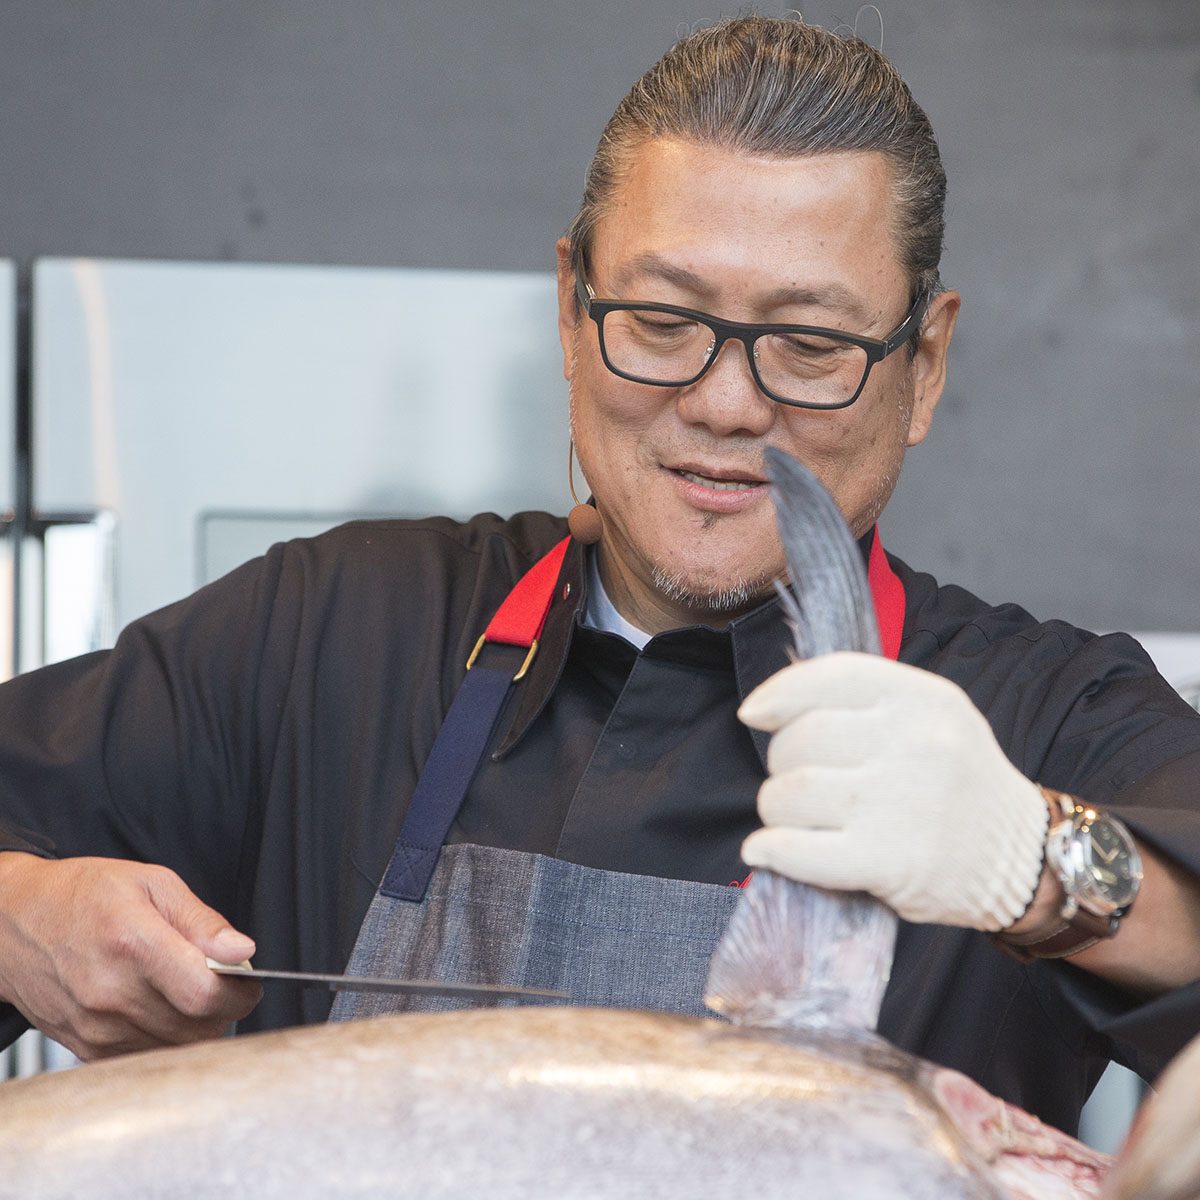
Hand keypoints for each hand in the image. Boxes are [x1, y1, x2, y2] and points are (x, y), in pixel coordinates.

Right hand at [0, 852, 262, 1059]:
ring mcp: (95, 1026)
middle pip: (195, 1027)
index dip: (240, 993)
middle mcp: (110, 992)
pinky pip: (145, 1056)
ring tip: (191, 992)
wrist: (13, 921)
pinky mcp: (85, 1046)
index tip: (249, 982)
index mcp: (133, 943)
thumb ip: (202, 921)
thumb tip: (242, 949)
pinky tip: (161, 1008)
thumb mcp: (152, 883)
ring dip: (197, 1026)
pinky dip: (165, 1038)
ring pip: (174, 1047)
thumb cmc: (83, 894)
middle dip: (225, 1009)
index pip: (204, 994)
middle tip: (225, 984)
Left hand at [738, 652, 1048, 930]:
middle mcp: (915, 743)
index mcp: (924, 698)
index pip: (832, 676)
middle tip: (798, 780)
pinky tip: (766, 850)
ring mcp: (901, 804)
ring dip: (776, 808)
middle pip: (800, 739)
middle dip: (782, 761)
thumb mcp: (931, 717)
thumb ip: (864, 700)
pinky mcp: (890, 862)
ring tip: (794, 818)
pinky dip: (771, 850)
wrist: (1024, 859)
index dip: (780, 692)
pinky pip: (799, 850)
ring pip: (790, 793)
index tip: (754, 712)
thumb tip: (773, 700)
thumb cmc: (959, 782)